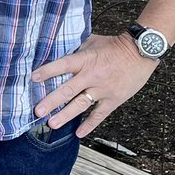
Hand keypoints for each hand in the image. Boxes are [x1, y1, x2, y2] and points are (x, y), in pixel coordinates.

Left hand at [32, 32, 158, 137]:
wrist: (141, 52)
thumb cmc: (115, 45)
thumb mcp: (93, 41)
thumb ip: (76, 48)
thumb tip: (59, 50)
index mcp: (85, 59)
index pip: (63, 65)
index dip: (47, 71)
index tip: (33, 78)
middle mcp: (92, 76)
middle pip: (68, 90)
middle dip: (51, 101)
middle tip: (38, 111)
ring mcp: (103, 90)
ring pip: (81, 105)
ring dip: (65, 115)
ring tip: (52, 124)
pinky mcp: (114, 99)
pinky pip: (99, 114)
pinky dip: (89, 125)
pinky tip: (79, 133)